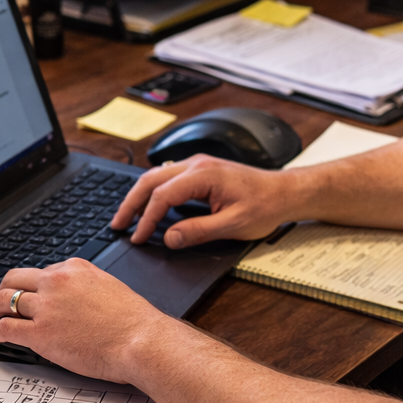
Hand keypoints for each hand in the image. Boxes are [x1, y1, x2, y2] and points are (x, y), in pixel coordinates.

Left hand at [0, 259, 176, 382]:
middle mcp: (56, 283)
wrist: (141, 341)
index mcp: (75, 268)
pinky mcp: (39, 333)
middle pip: (14, 280)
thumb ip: (87, 289)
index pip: (41, 272)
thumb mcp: (110, 289)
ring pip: (4, 301)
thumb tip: (74, 302)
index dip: (30, 286)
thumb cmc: (134, 322)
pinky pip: (5, 328)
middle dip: (3, 291)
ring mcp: (46, 307)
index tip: (26, 295)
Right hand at [111, 154, 298, 247]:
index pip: (163, 196)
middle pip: (150, 180)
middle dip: (131, 204)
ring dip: (139, 196)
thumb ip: (199, 232)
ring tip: (126, 218)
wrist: (285, 192)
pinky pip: (168, 178)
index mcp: (203, 174)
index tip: (138, 238)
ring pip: (156, 176)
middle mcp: (197, 164)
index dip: (146, 219)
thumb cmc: (265, 205)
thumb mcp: (233, 225)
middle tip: (117, 226)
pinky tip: (148, 207)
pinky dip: (153, 193)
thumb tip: (169, 239)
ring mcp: (197, 164)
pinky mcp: (200, 170)